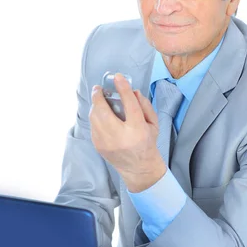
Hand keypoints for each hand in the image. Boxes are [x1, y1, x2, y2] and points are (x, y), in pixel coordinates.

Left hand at [89, 74, 166, 191]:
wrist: (139, 168)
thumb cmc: (147, 143)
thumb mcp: (153, 124)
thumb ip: (145, 106)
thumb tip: (132, 91)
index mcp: (137, 130)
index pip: (130, 105)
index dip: (123, 89)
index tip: (118, 77)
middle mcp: (120, 137)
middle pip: (104, 111)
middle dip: (98, 96)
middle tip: (98, 88)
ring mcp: (107, 143)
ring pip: (95, 118)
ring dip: (95, 106)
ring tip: (99, 99)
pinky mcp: (98, 146)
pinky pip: (93, 126)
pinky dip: (95, 117)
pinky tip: (100, 114)